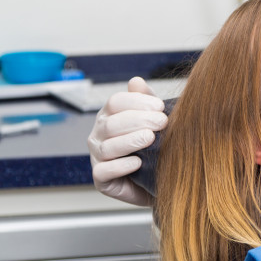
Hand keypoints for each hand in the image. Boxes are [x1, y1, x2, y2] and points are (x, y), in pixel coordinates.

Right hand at [87, 76, 165, 206]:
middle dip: (139, 120)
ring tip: (151, 138)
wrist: (159, 179)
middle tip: (162, 122)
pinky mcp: (101, 180)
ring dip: (130, 141)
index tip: (161, 107)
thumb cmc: (155, 145)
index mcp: (109, 116)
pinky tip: (138, 163)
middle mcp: (98, 135)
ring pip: (107, 147)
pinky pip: (104, 172)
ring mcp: (97, 157)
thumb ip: (146, 100)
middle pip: (112, 123)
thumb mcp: (154, 119)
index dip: (138, 102)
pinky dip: (121, 166)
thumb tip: (136, 81)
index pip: (116, 102)